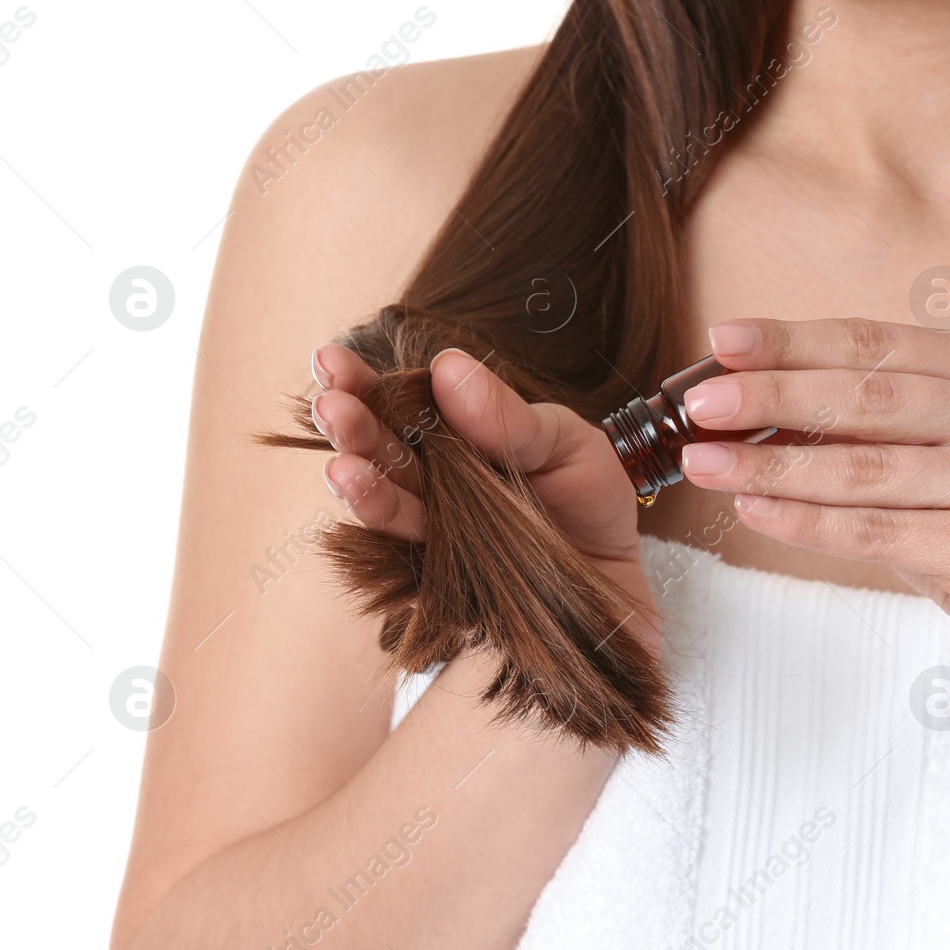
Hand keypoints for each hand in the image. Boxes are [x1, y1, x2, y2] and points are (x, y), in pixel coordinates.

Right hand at [308, 342, 653, 619]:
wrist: (620, 590)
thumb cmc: (589, 505)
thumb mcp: (567, 444)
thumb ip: (508, 415)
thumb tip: (446, 365)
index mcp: (458, 436)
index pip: (401, 404)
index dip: (362, 383)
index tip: (328, 360)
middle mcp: (434, 482)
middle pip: (381, 451)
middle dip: (352, 428)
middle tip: (330, 406)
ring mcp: (434, 534)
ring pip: (387, 503)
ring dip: (361, 484)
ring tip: (342, 467)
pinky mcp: (442, 584)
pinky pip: (408, 559)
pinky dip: (388, 529)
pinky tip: (366, 500)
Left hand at [677, 315, 949, 703]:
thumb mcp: (928, 456)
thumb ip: (860, 420)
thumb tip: (741, 393)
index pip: (876, 344)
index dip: (792, 341)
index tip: (720, 340)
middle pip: (866, 397)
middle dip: (769, 396)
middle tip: (697, 404)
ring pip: (862, 468)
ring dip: (768, 464)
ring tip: (702, 462)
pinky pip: (872, 531)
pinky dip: (801, 521)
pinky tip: (749, 509)